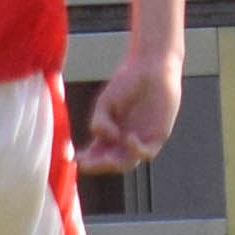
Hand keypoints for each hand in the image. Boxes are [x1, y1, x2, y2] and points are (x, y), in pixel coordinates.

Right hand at [80, 49, 182, 173]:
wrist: (150, 68)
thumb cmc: (127, 83)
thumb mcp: (105, 103)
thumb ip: (100, 122)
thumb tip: (108, 138)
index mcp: (109, 135)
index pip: (96, 155)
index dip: (87, 160)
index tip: (76, 160)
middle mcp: (124, 141)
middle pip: (110, 163)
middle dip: (98, 166)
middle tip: (88, 164)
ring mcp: (141, 140)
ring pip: (127, 162)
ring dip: (115, 164)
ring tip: (106, 159)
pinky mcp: (158, 136)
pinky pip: (147, 153)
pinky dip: (136, 150)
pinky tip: (128, 138)